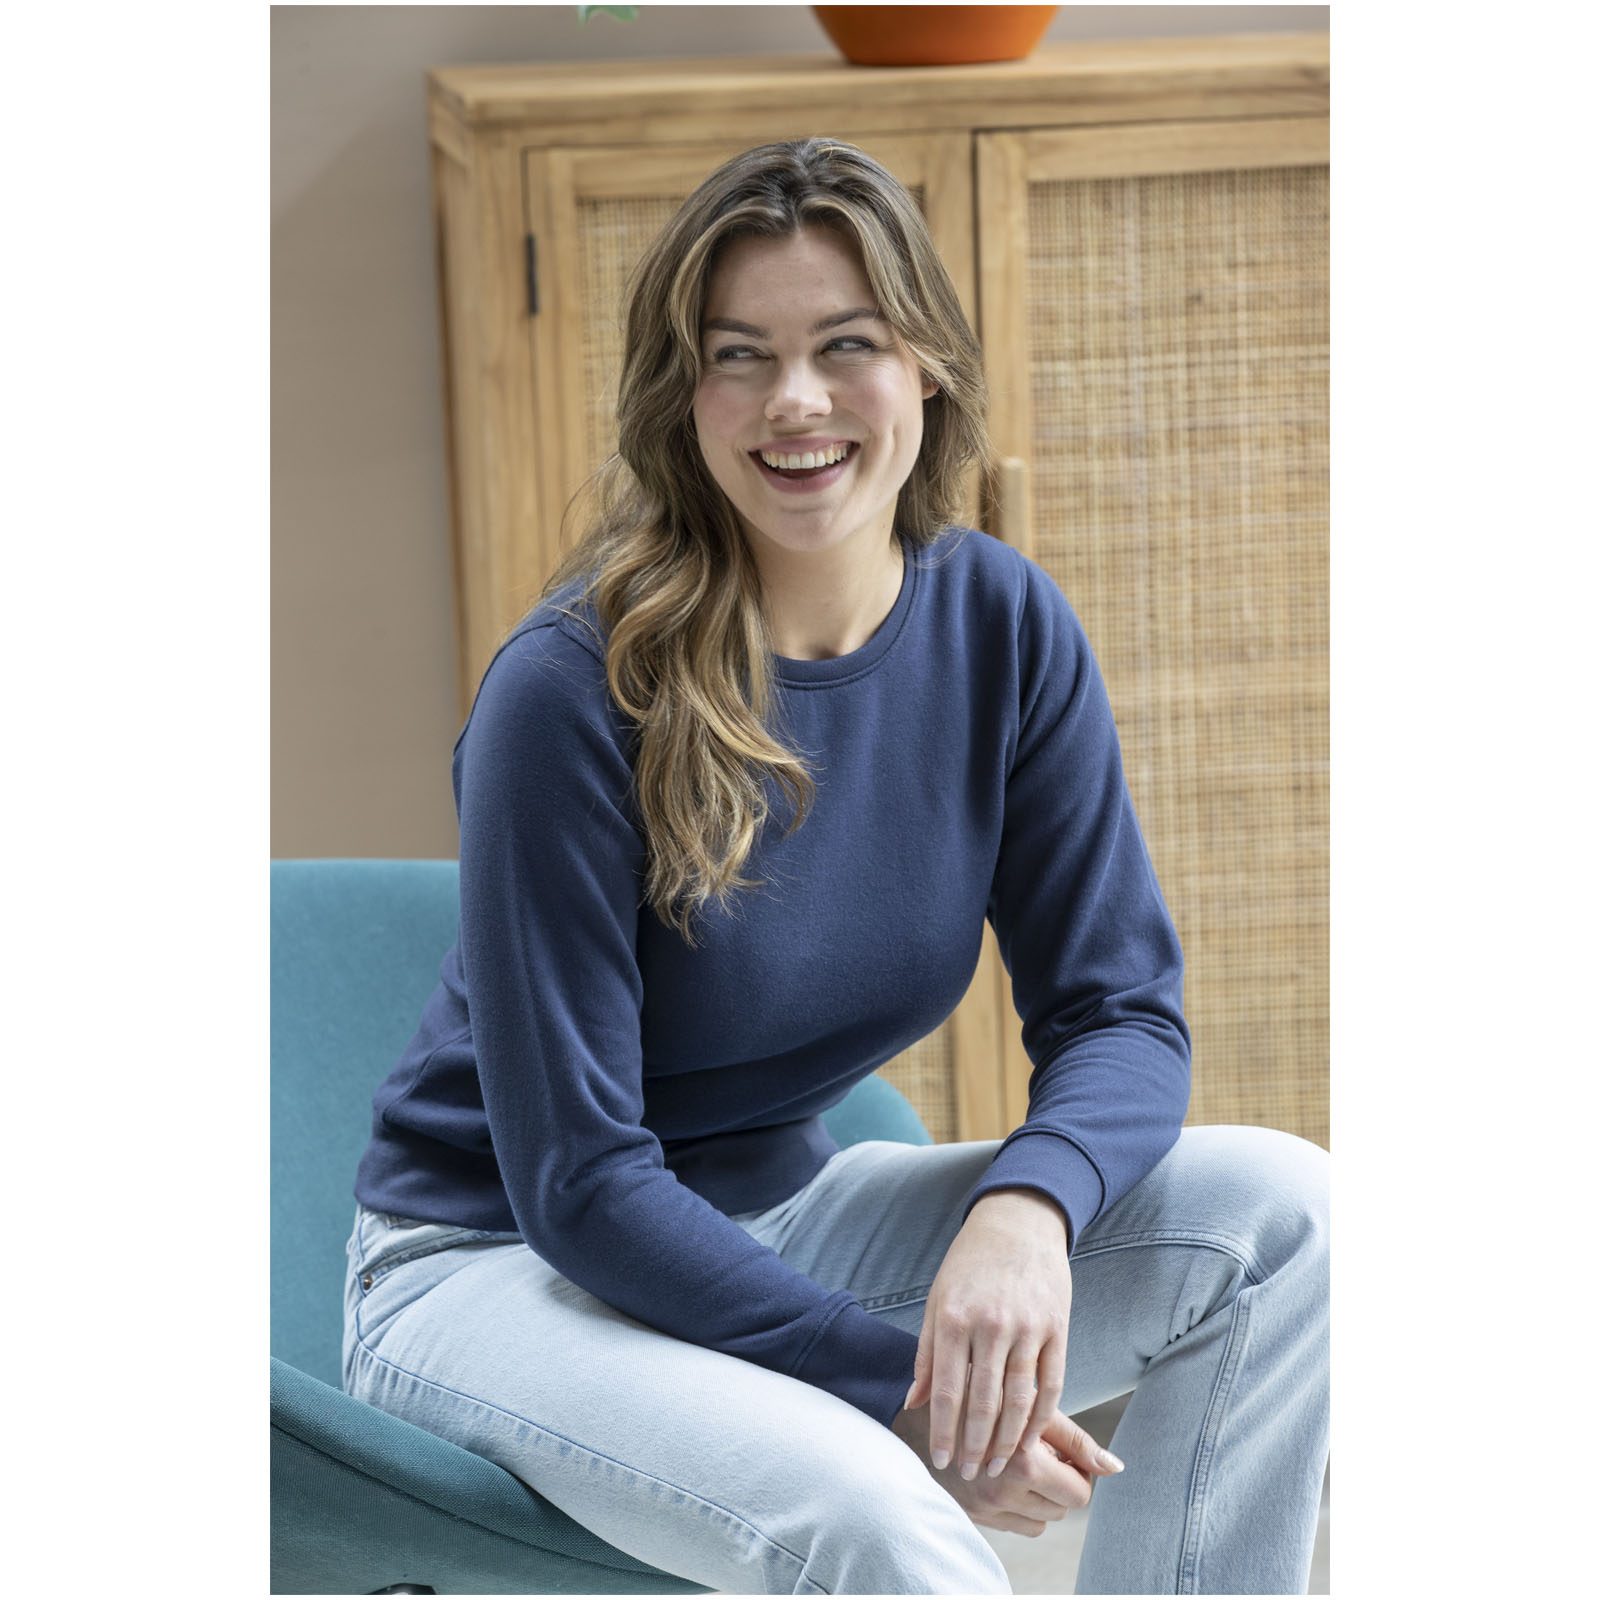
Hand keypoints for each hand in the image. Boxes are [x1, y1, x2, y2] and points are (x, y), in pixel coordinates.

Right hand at [892, 1398, 1121, 1536]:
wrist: (919, 1411)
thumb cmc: (982, 1396)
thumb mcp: (1030, 1407)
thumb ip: (1076, 1440)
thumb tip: (1116, 1467)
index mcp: (1021, 1462)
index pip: (1079, 1492)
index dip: (1078, 1470)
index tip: (1063, 1450)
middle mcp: (1003, 1492)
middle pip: (1063, 1509)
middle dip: (1060, 1482)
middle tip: (1043, 1452)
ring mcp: (986, 1508)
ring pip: (1042, 1522)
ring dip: (1040, 1497)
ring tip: (1022, 1462)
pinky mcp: (974, 1516)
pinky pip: (1017, 1526)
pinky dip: (1019, 1506)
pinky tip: (1005, 1476)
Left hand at [902, 1188, 1072, 1480]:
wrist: (1018, 1222)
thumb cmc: (969, 1263)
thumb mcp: (937, 1299)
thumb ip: (927, 1353)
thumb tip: (914, 1402)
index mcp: (953, 1318)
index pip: (948, 1391)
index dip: (944, 1431)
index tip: (941, 1460)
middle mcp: (990, 1325)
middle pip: (983, 1403)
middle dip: (974, 1445)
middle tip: (969, 1473)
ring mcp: (1027, 1327)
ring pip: (1019, 1400)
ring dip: (1007, 1441)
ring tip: (997, 1465)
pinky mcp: (1056, 1328)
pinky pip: (1051, 1384)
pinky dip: (1041, 1418)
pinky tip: (1031, 1439)